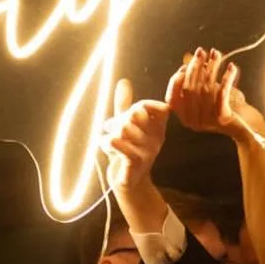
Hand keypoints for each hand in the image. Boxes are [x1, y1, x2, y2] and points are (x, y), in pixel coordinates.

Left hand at [100, 77, 169, 200]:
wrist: (127, 182)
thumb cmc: (127, 151)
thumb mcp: (126, 125)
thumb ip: (124, 104)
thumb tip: (124, 81)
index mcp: (158, 129)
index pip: (150, 106)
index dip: (137, 106)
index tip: (129, 115)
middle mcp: (156, 140)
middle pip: (132, 115)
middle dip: (116, 120)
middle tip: (111, 129)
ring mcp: (147, 152)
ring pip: (122, 129)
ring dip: (109, 134)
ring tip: (110, 142)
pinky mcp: (135, 163)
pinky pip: (117, 143)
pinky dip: (106, 143)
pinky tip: (108, 148)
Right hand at [167, 47, 264, 148]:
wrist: (239, 129)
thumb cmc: (220, 109)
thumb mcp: (204, 97)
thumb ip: (195, 82)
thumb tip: (192, 59)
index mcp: (184, 118)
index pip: (172, 97)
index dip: (178, 78)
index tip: (186, 65)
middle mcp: (193, 121)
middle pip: (190, 89)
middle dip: (195, 66)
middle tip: (200, 51)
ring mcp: (206, 121)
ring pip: (206, 87)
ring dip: (211, 67)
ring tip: (216, 53)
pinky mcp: (221, 117)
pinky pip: (222, 93)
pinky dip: (227, 77)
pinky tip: (231, 66)